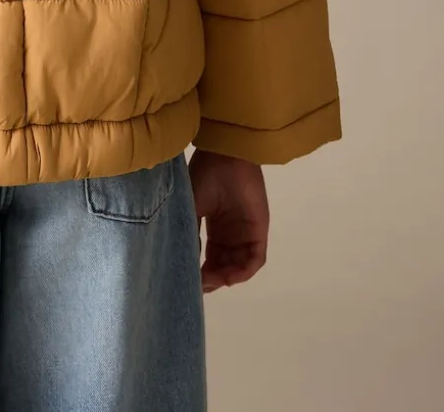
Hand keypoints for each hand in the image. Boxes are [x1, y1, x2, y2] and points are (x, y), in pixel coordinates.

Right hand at [188, 151, 268, 291]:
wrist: (225, 158)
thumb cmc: (205, 176)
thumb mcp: (190, 207)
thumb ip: (189, 234)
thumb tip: (184, 261)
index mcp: (215, 226)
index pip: (211, 258)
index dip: (202, 272)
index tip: (190, 280)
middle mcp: (231, 232)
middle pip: (225, 265)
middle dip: (213, 278)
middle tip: (200, 284)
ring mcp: (246, 232)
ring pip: (239, 266)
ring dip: (226, 277)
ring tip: (211, 280)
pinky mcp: (259, 231)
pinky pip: (255, 259)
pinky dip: (243, 272)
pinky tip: (228, 276)